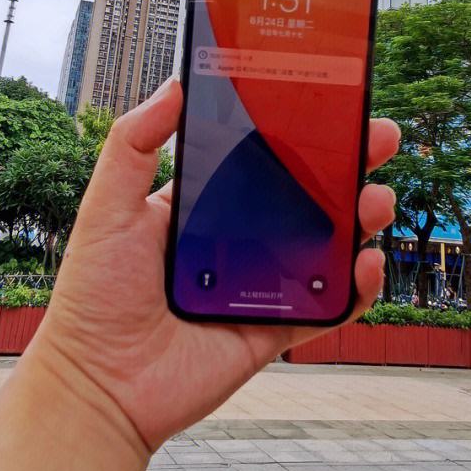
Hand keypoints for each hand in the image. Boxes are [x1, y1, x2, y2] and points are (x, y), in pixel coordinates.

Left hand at [34, 78, 399, 452]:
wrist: (98, 385)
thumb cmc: (94, 297)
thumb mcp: (107, 207)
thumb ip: (133, 144)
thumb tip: (173, 85)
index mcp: (203, 207)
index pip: (260, 160)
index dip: (296, 133)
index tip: (329, 102)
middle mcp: (238, 241)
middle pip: (306, 196)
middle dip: (347, 165)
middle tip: (377, 137)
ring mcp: (261, 286)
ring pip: (327, 246)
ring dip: (361, 218)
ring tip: (375, 199)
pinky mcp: (275, 330)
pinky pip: (329, 306)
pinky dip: (357, 286)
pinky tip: (365, 262)